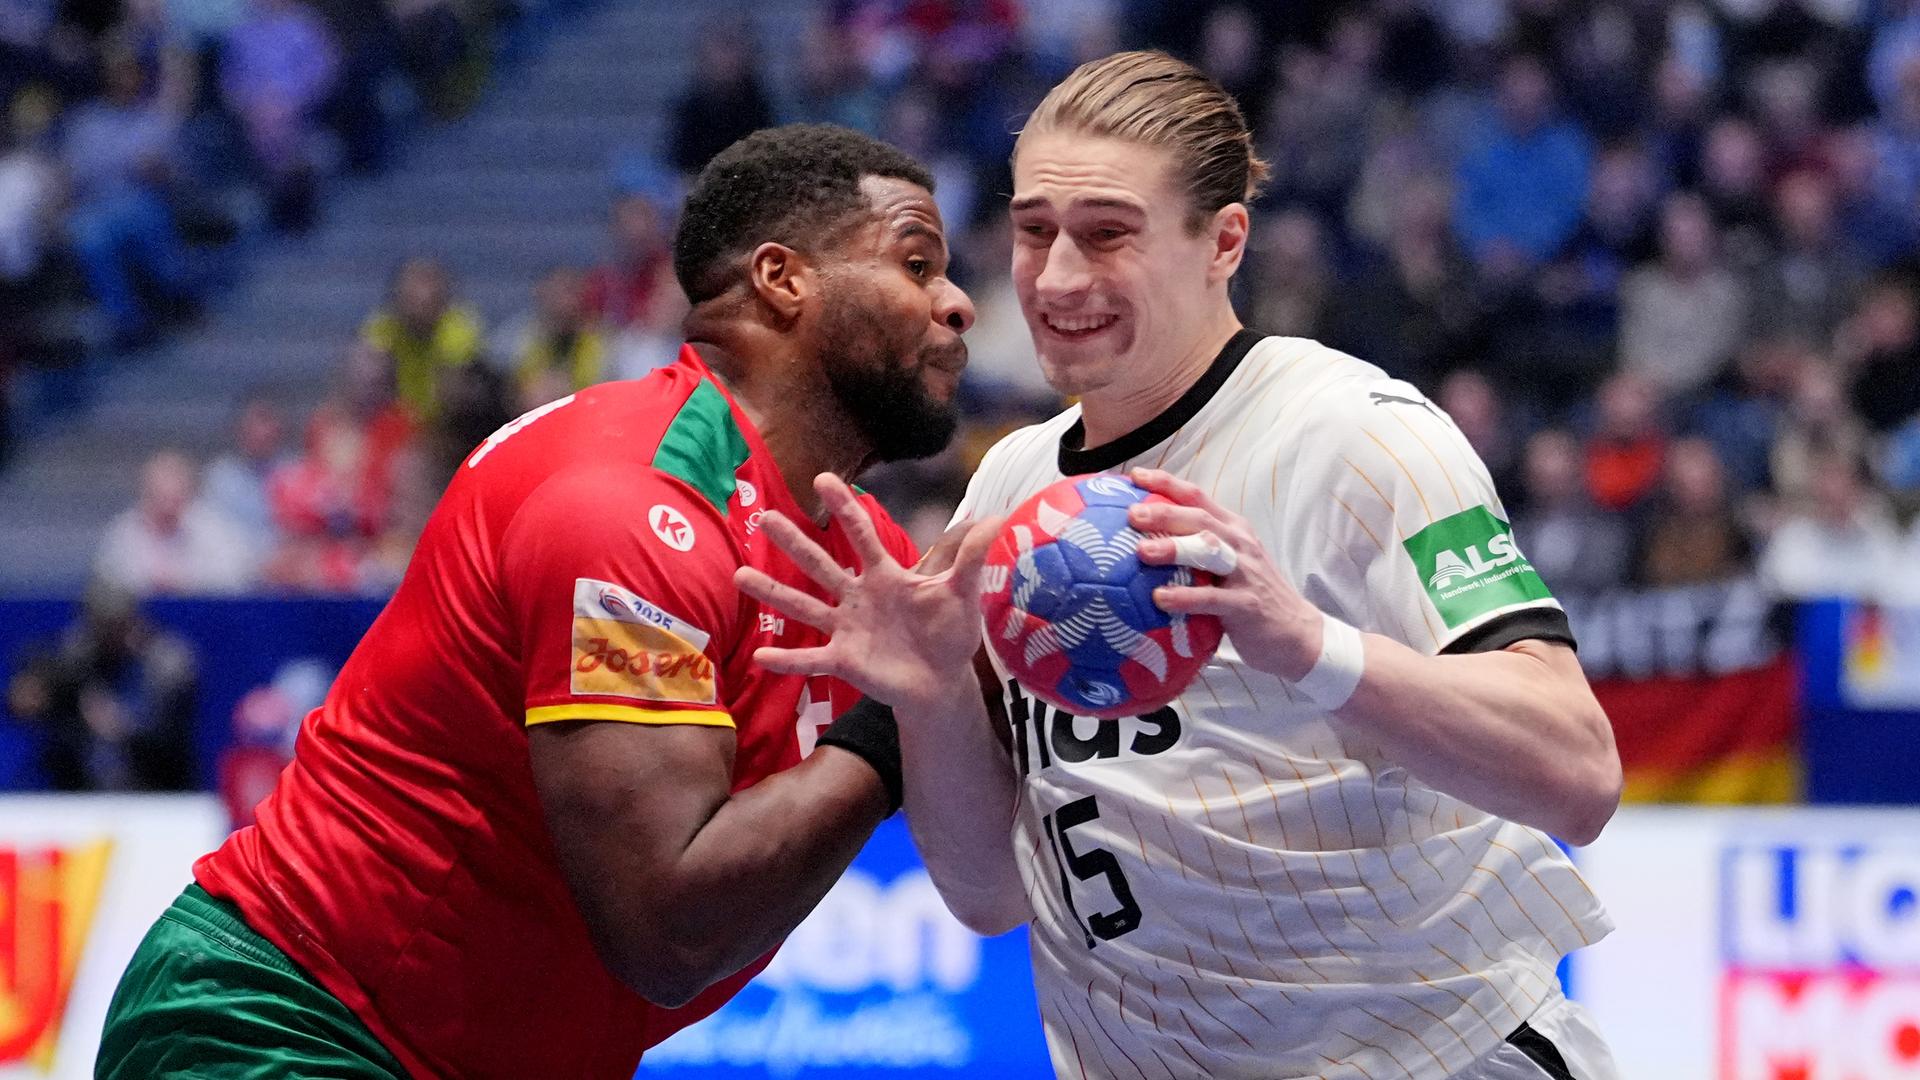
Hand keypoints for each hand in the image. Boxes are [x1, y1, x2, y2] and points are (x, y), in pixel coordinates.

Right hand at [734, 473, 1001, 713]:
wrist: (942, 682)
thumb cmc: (949, 633)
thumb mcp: (964, 593)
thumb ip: (973, 556)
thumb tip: (1001, 517)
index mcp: (885, 575)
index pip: (862, 534)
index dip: (846, 508)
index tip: (824, 479)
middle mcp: (858, 597)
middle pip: (821, 563)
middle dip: (794, 541)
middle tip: (765, 515)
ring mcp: (846, 628)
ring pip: (803, 606)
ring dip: (772, 592)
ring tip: (739, 576)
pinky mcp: (844, 661)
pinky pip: (810, 659)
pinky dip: (786, 659)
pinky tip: (758, 655)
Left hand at [1126, 467, 1322, 681]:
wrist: (1297, 632)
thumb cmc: (1252, 595)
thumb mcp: (1229, 563)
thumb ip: (1197, 548)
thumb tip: (1144, 541)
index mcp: (1233, 528)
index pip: (1197, 497)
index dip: (1166, 483)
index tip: (1135, 476)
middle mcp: (1240, 543)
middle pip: (1200, 518)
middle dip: (1165, 513)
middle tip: (1132, 514)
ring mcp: (1245, 572)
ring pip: (1208, 551)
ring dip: (1174, 548)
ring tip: (1141, 551)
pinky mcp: (1247, 604)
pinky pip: (1212, 598)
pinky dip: (1185, 597)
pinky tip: (1160, 599)